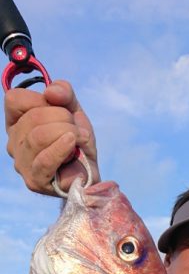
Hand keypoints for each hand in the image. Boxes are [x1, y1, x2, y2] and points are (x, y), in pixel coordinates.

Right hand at [4, 80, 99, 194]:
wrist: (90, 173)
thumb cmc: (77, 142)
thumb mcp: (73, 110)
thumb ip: (64, 93)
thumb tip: (51, 92)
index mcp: (16, 123)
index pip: (15, 99)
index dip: (41, 99)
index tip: (61, 109)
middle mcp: (14, 143)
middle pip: (33, 117)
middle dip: (63, 117)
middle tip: (77, 128)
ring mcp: (22, 163)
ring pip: (38, 136)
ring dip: (67, 132)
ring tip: (79, 139)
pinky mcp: (34, 181)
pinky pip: (44, 160)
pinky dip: (61, 149)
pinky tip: (72, 145)